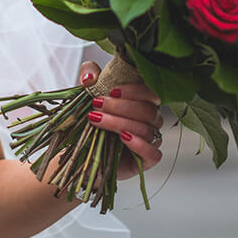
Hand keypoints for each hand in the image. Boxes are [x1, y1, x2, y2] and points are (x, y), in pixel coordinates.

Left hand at [79, 60, 162, 177]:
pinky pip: (153, 153)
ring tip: (97, 119)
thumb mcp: (87, 93)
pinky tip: (123, 137)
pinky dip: (139, 144)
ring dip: (119, 122)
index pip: (151, 93)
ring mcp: (150, 142)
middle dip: (120, 107)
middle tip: (97, 104)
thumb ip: (89, 75)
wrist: (84, 153)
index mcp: (143, 103)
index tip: (111, 91)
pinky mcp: (146, 162)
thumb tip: (90, 76)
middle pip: (148, 111)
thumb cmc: (92, 122)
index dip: (134, 91)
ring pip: (146, 129)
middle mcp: (150, 122)